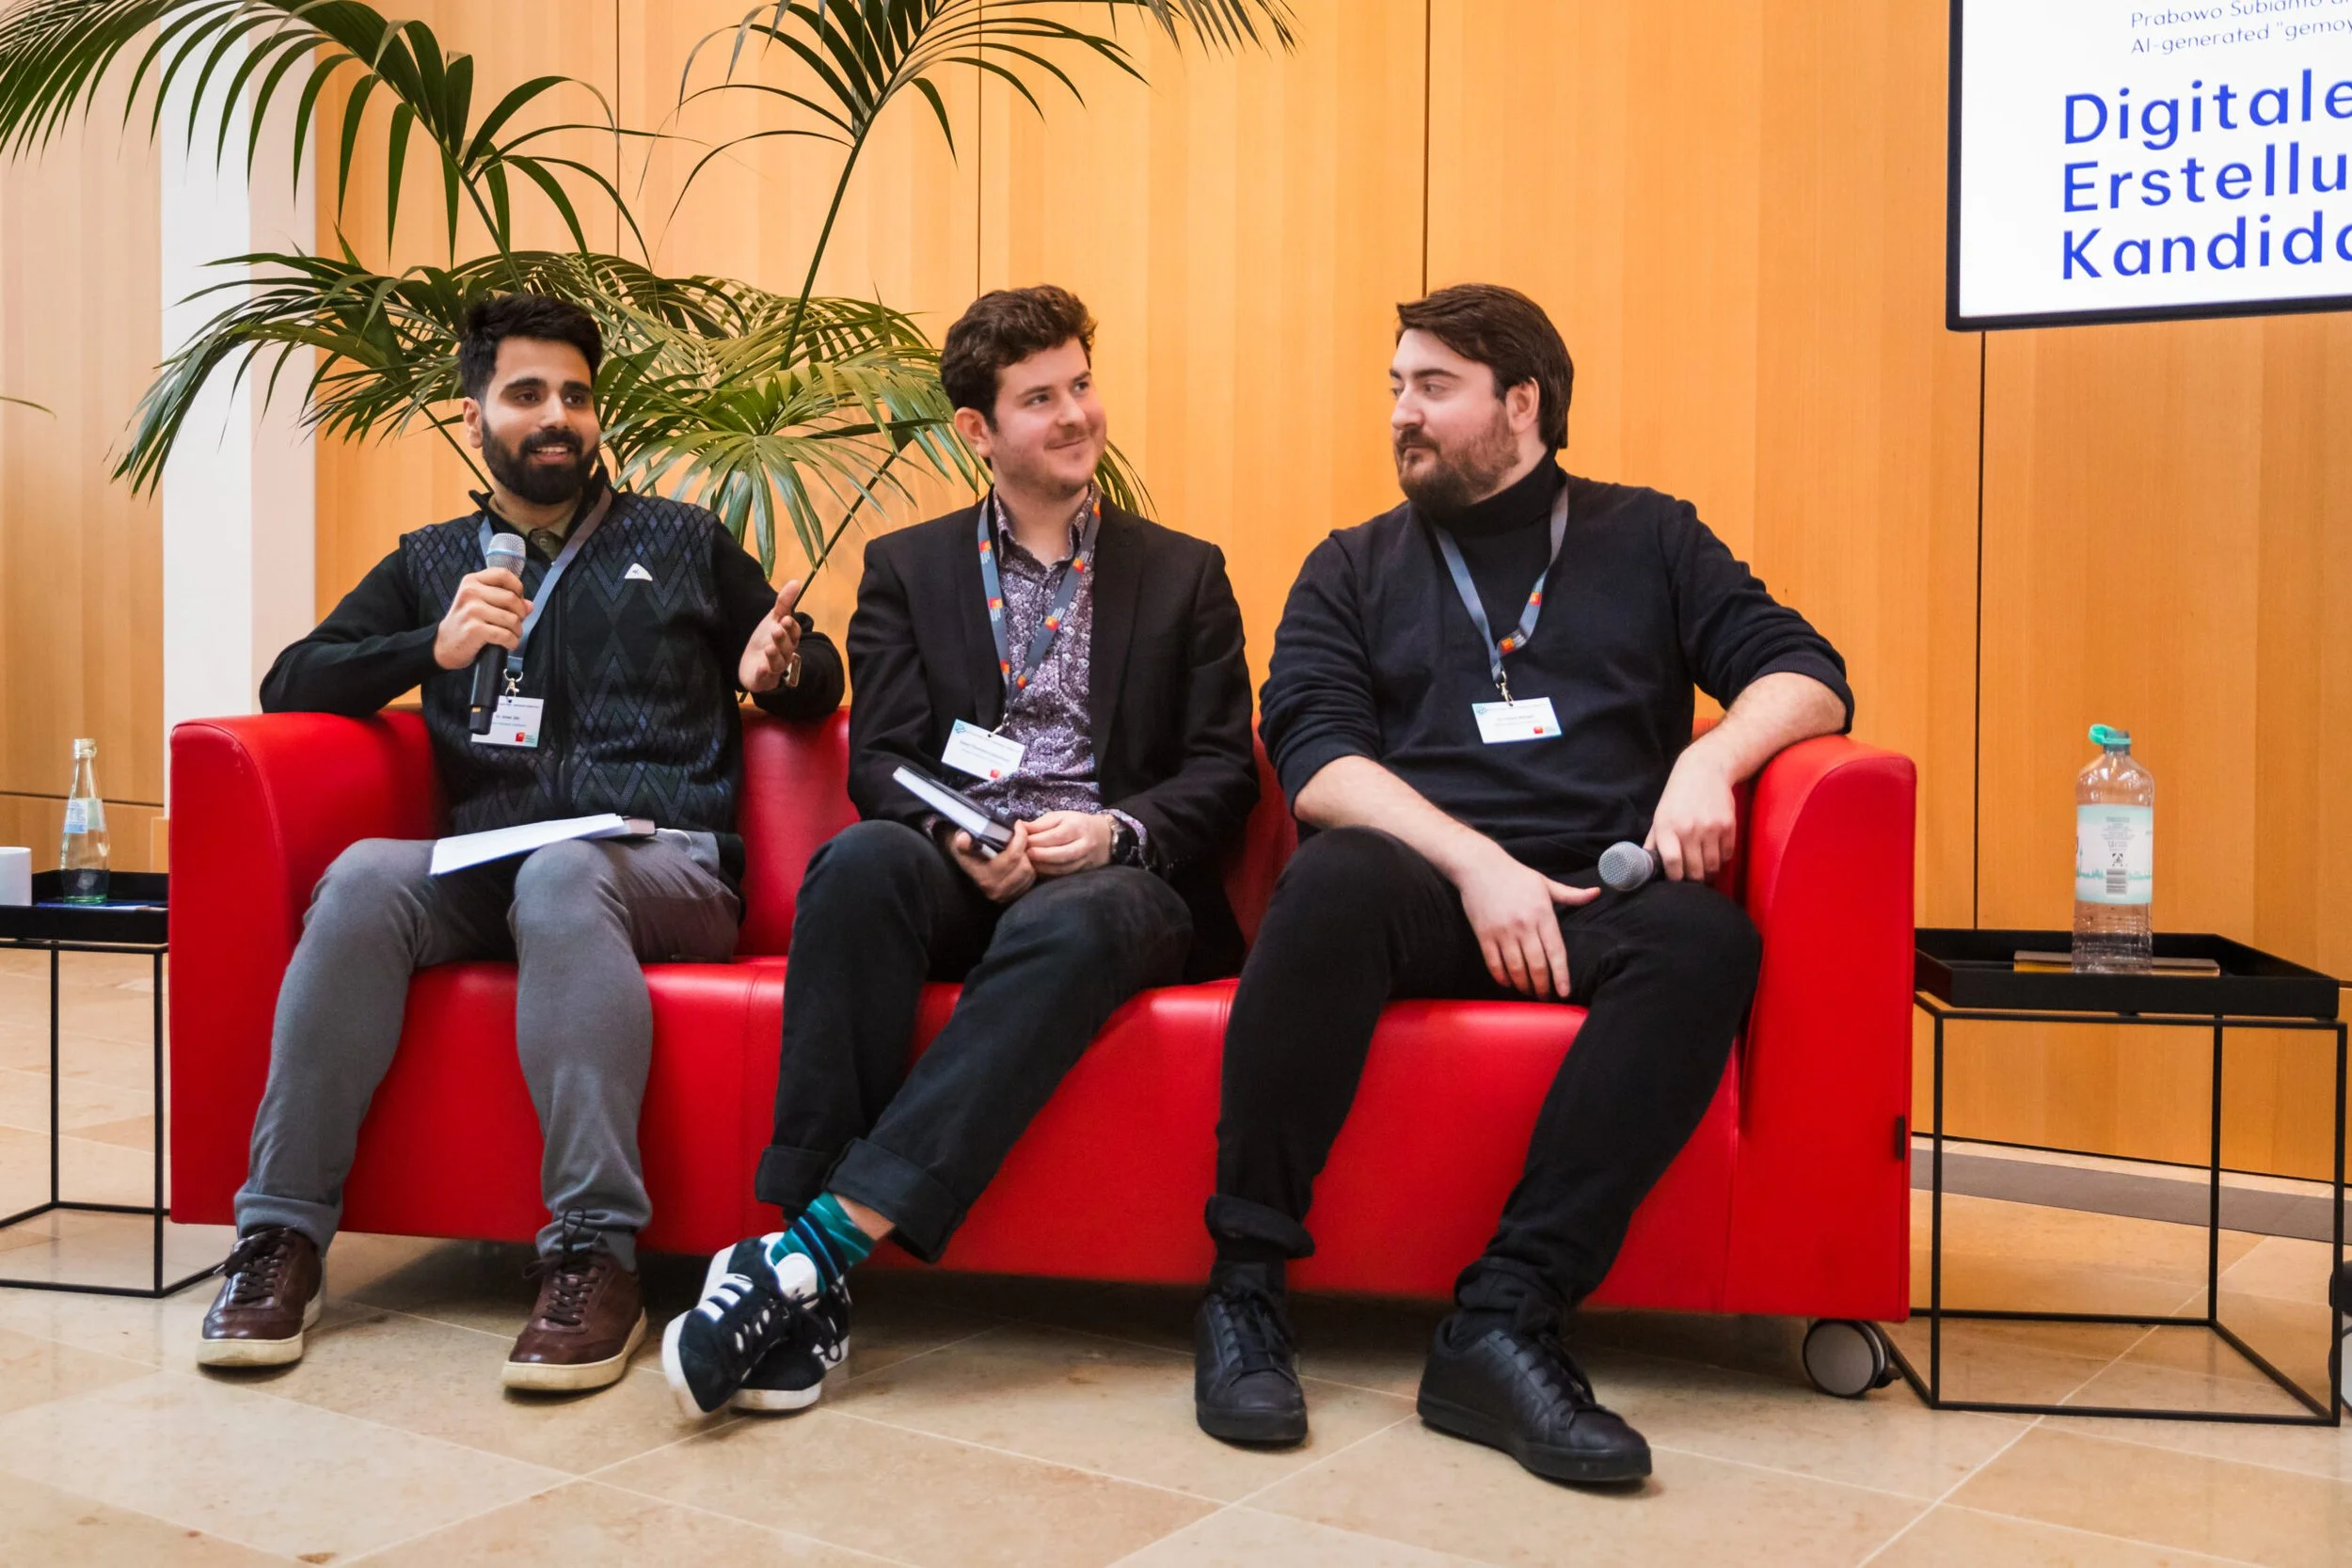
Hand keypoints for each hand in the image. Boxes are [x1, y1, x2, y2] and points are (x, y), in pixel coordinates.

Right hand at [433, 568, 530, 669]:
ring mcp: (471, 610)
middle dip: (521, 614)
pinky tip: (508, 644)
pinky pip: (505, 635)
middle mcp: (470, 592)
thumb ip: (505, 601)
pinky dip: (512, 642)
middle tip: (516, 623)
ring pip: (511, 618)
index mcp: (472, 581)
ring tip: (512, 635)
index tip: (517, 600)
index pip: (504, 575)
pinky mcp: (474, 629)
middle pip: (511, 598)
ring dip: (517, 630)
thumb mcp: (481, 604)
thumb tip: (530, 605)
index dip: (517, 588)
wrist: (445, 645)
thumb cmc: (467, 622)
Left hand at [738, 578, 805, 692]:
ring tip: (769, 648)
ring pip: (778, 664)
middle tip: (776, 629)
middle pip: (787, 648)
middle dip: (783, 639)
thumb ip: (784, 603)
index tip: (785, 619)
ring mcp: (774, 669)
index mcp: (789, 640)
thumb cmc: (766, 640)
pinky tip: (761, 668)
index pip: (794, 634)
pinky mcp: (762, 680)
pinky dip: (764, 674)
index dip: (791, 628)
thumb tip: (796, 581)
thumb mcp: (773, 619)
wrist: (751, 665)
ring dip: (775, 656)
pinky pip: (765, 679)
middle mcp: (784, 655)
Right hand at [952, 821, 1034, 902]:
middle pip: (1024, 866)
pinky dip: (1030, 867)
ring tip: (1020, 846)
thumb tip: (963, 838)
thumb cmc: (967, 850)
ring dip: (1028, 858)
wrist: (968, 865)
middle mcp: (997, 891)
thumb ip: (962, 841)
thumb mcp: (961, 843)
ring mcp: (1006, 896)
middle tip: (1020, 837)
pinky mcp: (1014, 896)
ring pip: (1030, 873)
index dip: (1020, 837)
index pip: (1013, 856)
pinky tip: (1022, 857)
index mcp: (985, 878)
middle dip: (1025, 849)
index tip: (1019, 824)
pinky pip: (1031, 880)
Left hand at [1024, 810, 1114, 876]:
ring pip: (1062, 868)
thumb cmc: (1077, 824)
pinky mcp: (1085, 870)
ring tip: (1029, 864)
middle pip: (1058, 854)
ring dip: (1043, 867)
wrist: (1105, 836)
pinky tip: (1040, 871)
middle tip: (1023, 856)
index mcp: (1075, 826)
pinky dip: (1051, 874)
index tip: (1021, 842)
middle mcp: (1083, 844)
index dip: (1034, 841)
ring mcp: (1085, 859)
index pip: (1052, 837)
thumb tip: (1019, 827)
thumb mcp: (1060, 817)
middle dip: (1038, 856)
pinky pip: (1066, 874)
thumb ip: (1039, 824)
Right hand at [1455, 844, 1598, 998]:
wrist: (1479, 866)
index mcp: (1542, 914)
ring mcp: (1503, 931)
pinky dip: (1501, 977)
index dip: (1561, 975)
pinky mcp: (1484, 934)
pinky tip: (1507, 982)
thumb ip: (1571, 894)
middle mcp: (1524, 925)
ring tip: (1527, 992)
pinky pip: (1494, 963)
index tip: (1564, 992)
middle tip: (1545, 997)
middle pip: (1536, 965)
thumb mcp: (1545, 883)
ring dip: (1523, 985)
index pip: (1556, 952)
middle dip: (1542, 987)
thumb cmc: (1515, 875)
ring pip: (1515, 968)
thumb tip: (1596, 892)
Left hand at [1646, 743, 1738, 881]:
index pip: (1672, 864)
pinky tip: (1715, 854)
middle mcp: (1689, 829)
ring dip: (1709, 872)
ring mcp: (1710, 828)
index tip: (1676, 882)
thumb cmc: (1678, 796)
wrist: (1705, 769)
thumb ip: (1654, 841)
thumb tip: (1646, 865)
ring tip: (1704, 870)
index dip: (1675, 879)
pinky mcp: (1728, 826)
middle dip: (1693, 879)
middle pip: (1694, 870)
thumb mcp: (1660, 815)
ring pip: (1712, 866)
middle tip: (1692, 879)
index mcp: (1667, 827)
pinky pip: (1727, 855)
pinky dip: (1722, 860)